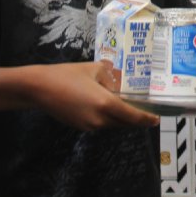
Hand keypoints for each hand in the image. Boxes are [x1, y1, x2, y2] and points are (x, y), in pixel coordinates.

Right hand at [28, 60, 159, 130]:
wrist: (39, 88)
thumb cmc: (66, 75)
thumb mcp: (92, 69)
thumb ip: (110, 75)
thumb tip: (119, 80)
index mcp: (104, 103)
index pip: (131, 116)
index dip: (145, 119)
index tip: (156, 119)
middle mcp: (99, 119)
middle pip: (123, 122)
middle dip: (135, 119)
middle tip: (146, 111)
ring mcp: (88, 125)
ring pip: (112, 124)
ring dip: (121, 118)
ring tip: (128, 107)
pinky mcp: (80, 127)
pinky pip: (100, 124)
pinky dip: (108, 118)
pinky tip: (107, 107)